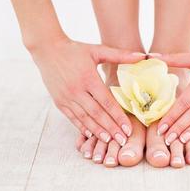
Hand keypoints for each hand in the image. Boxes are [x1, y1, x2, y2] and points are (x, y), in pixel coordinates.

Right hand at [30, 37, 144, 145]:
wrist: (47, 49)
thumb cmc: (75, 50)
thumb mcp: (97, 50)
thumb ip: (120, 55)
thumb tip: (142, 56)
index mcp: (89, 78)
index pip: (107, 102)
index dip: (118, 116)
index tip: (128, 129)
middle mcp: (77, 90)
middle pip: (97, 114)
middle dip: (111, 128)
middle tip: (122, 140)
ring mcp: (66, 98)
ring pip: (85, 118)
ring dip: (98, 131)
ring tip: (109, 141)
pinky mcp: (59, 102)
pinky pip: (72, 117)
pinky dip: (82, 127)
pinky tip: (91, 135)